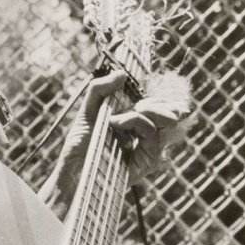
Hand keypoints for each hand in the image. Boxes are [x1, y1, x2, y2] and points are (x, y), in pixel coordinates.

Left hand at [39, 71, 188, 216]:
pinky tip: (117, 122)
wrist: (73, 170)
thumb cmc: (80, 145)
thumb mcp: (87, 110)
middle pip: (171, 112)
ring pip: (166, 120)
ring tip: (119, 116)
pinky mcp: (148, 160)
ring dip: (147, 109)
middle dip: (161, 101)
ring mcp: (148, 147)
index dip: (162, 95)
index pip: (160, 104)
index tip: (146, 84)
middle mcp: (145, 134)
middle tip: (140, 103)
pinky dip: (136, 121)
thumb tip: (122, 74)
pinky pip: (151, 133)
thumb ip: (100, 89)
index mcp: (135, 122)